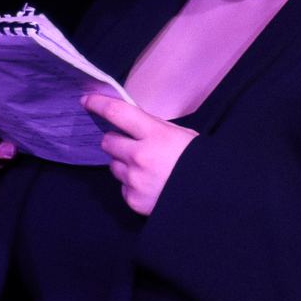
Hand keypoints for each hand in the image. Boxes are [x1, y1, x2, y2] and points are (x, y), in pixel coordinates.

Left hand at [84, 94, 196, 215]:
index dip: (98, 104)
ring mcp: (135, 180)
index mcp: (155, 135)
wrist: (213, 199)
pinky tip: (151, 185)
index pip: (117, 113)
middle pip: (108, 141)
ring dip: (124, 163)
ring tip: (149, 169)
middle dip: (116, 140)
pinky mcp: (133, 200)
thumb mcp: (183, 136)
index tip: (87, 100)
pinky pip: (122, 187)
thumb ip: (155, 126)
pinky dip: (132, 184)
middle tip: (132, 144)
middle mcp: (140, 157)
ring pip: (113, 165)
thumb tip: (131, 119)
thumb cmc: (200, 163)